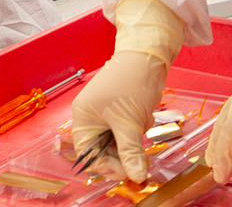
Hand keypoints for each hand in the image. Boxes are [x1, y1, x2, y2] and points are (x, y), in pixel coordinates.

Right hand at [70, 51, 169, 182]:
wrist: (148, 55)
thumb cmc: (131, 83)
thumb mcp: (130, 123)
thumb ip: (130, 153)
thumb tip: (136, 177)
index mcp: (83, 118)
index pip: (89, 155)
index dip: (108, 167)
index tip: (129, 173)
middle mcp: (91, 117)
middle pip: (104, 150)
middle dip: (124, 152)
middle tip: (142, 159)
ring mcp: (106, 113)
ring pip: (119, 141)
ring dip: (133, 139)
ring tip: (142, 123)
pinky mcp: (120, 110)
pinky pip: (127, 130)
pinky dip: (137, 128)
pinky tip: (144, 114)